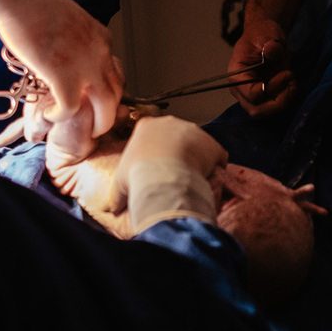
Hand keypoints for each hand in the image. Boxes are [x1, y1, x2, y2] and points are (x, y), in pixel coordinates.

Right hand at [0, 0, 124, 136]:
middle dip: (107, 115)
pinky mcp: (64, 75)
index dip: (107, 93)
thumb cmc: (33, 5)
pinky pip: (71, 108)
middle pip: (117, 94)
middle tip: (92, 126)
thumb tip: (66, 61)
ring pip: (105, 107)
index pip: (116, 74)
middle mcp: (100, 52)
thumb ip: (74, 45)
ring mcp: (85, 64)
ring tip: (77, 129)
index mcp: (101, 38)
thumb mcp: (68, 24)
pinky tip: (51, 114)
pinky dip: (61, 116)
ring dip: (93, 124)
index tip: (94, 103)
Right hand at [107, 116, 227, 214]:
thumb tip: (115, 207)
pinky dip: (214, 165)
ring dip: (194, 157)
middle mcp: (171, 123)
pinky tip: (207, 179)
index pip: (149, 130)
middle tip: (171, 171)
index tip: (152, 161)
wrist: (164, 178)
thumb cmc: (140, 175)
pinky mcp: (212, 144)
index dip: (152, 147)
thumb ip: (119, 193)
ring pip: (196, 143)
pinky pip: (216, 154)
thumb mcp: (120, 185)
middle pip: (174, 134)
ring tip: (188, 178)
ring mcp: (193, 130)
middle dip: (174, 150)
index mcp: (146, 126)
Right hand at [228, 17, 296, 117]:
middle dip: (279, 101)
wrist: (265, 38)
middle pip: (257, 111)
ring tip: (292, 81)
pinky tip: (291, 84)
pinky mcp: (262, 98)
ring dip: (284, 101)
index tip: (287, 74)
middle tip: (292, 82)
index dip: (272, 88)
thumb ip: (270, 44)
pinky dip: (286, 100)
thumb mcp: (267, 34)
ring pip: (266, 113)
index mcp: (236, 74)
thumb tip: (272, 51)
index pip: (251, 94)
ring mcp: (250, 96)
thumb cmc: (262, 35)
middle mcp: (240, 89)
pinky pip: (273, 109)